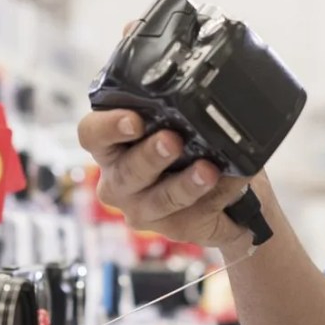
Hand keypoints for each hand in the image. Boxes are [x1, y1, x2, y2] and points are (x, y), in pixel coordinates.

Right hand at [77, 108, 260, 252]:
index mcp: (112, 146)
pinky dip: (218, 193)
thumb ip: (176, 111)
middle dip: (151, 155)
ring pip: (160, 199)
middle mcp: (119, 181)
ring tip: (208, 170)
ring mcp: (143, 209)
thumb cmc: (190, 150)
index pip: (92, 134)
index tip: (134, 120)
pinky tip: (232, 182)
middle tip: (172, 141)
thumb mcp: (178, 124)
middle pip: (125, 171)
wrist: (225, 193)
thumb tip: (198, 95)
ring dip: (185, 183)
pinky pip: (194, 213)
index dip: (108, 127)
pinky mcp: (174, 228)